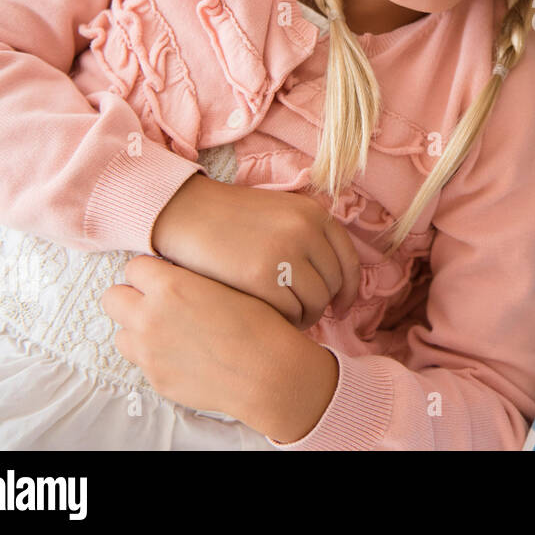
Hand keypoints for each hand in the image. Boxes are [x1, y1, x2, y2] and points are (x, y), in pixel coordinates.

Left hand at [102, 255, 338, 442]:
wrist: (268, 373)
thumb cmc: (258, 324)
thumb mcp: (226, 285)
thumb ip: (189, 279)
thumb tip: (174, 275)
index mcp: (170, 287)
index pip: (134, 267)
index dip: (151, 271)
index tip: (165, 277)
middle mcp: (150, 318)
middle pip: (112, 298)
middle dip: (131, 297)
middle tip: (157, 302)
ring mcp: (148, 352)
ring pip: (121, 333)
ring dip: (138, 329)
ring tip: (170, 331)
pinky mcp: (155, 379)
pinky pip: (142, 362)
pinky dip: (157, 357)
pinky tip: (187, 355)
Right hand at [151, 173, 360, 329]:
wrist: (185, 213)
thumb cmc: (232, 220)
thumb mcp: (281, 213)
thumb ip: (309, 238)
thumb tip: (336, 283)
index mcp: (314, 214)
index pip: (348, 261)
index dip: (350, 290)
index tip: (343, 306)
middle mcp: (306, 230)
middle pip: (333, 285)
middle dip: (323, 305)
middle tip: (307, 315)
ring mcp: (285, 252)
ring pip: (315, 302)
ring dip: (305, 316)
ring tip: (286, 318)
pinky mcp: (261, 276)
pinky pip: (290, 312)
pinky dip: (284, 321)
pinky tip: (269, 318)